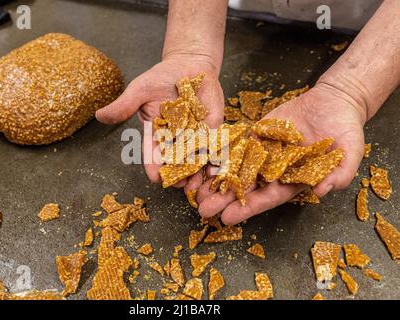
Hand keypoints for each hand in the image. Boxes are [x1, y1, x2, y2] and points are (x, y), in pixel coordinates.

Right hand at [95, 54, 224, 190]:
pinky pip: (214, 146)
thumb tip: (99, 116)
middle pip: (174, 162)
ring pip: (195, 159)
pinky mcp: (212, 130)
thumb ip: (124, 105)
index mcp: (156, 134)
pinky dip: (216, 158)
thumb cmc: (161, 77)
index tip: (156, 178)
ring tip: (198, 182)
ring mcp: (195, 136)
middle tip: (180, 185)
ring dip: (197, 172)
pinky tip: (217, 168)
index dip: (154, 167)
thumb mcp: (140, 90)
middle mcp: (175, 140)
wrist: (190, 64)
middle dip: (177, 176)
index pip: (153, 154)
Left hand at [197, 82, 366, 224]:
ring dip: (216, 179)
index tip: (226, 218)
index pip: (267, 198)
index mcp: (292, 180)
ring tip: (195, 189)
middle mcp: (273, 169)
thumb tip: (321, 191)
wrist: (335, 102)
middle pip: (245, 187)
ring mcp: (263, 151)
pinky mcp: (256, 133)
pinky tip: (202, 160)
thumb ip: (338, 175)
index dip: (247, 208)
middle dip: (223, 199)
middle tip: (202, 209)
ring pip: (235, 167)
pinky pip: (235, 142)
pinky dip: (220, 151)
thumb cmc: (345, 131)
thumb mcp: (348, 155)